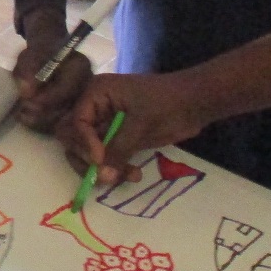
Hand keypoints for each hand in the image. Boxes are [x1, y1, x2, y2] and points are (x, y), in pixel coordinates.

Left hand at [9, 14, 92, 132]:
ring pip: (63, 119)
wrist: (48, 56)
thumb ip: (27, 70)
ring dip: (41, 121)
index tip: (26, 102)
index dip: (46, 99)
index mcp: (80, 67)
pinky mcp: (74, 111)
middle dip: (42, 112)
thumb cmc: (40, 53)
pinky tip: (28, 120)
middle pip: (67, 108)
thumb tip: (26, 93)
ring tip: (22, 116)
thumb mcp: (29, 55)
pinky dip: (44, 124)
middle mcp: (86, 86)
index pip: (66, 88)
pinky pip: (60, 123)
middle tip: (22, 111)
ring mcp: (82, 101)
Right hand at [57, 72, 207, 184]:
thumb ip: (119, 149)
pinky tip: (134, 174)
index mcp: (96, 93)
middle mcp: (95, 108)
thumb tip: (101, 176)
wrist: (196, 104)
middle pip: (73, 139)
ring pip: (88, 153)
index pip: (76, 122)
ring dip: (103, 168)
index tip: (100, 161)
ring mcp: (105, 124)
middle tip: (105, 174)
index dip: (84, 143)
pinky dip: (115, 169)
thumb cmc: (168, 103)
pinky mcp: (117, 138)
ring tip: (126, 176)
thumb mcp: (142, 124)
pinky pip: (106, 158)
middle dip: (87, 159)